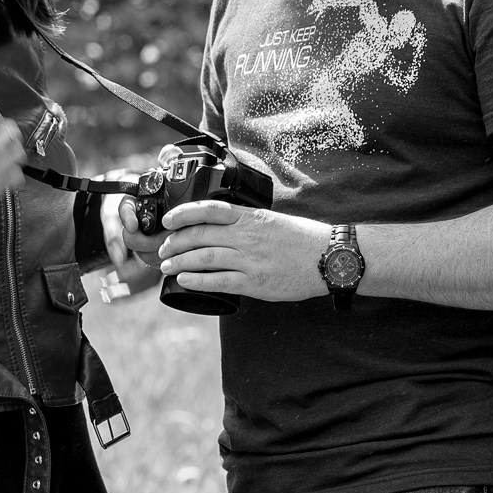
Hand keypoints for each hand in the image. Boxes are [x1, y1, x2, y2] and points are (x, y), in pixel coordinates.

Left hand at [157, 202, 331, 302]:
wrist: (329, 258)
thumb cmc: (302, 239)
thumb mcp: (271, 220)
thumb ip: (245, 222)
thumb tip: (218, 226)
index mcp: (250, 217)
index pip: (209, 209)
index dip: (183, 213)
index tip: (168, 220)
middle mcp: (247, 236)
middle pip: (199, 235)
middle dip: (174, 242)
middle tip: (163, 249)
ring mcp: (250, 259)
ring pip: (204, 258)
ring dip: (179, 262)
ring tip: (167, 266)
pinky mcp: (255, 282)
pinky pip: (218, 281)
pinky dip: (197, 280)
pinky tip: (184, 280)